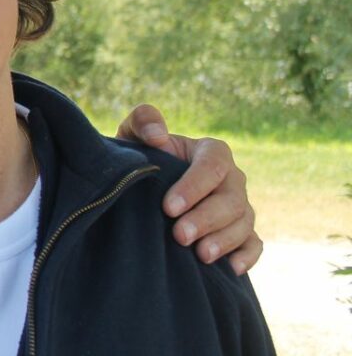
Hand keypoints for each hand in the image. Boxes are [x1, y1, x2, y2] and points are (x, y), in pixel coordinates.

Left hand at [116, 104, 260, 275]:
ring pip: (243, 222)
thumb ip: (144, 122)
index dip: (193, 187)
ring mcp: (240, 206)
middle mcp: (232, 178)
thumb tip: (158, 135)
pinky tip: (232, 268)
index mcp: (212, 152)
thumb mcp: (135, 134)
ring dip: (224, 240)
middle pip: (231, 199)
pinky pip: (254, 243)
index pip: (212, 166)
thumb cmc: (141, 157)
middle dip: (206, 219)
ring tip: (201, 255)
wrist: (143, 186)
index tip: (168, 207)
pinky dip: (248, 255)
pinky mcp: (241, 231)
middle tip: (180, 236)